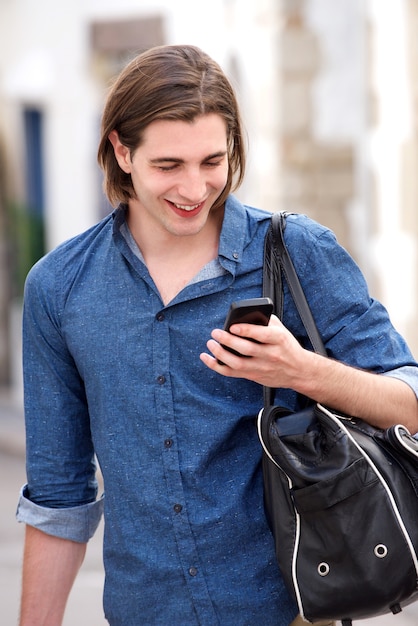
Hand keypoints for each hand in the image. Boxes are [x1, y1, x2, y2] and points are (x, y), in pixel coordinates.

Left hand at [199, 314, 313, 388]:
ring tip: (211, 344)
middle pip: (246, 349)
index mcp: (278, 340)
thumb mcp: (282, 330)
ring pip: (237, 364)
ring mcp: (261, 367)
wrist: (298, 370)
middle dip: (228, 341)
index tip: (232, 326)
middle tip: (216, 333)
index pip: (261, 335)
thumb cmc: (287, 347)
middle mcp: (270, 355)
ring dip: (220, 354)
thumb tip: (245, 314)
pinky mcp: (253, 376)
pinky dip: (217, 366)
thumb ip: (265, 321)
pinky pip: (232, 373)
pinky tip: (208, 358)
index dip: (246, 330)